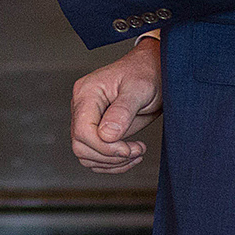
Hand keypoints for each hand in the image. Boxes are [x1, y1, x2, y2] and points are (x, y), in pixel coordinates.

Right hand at [71, 38, 162, 173]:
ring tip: (136, 152)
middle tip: (136, 150)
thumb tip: (107, 135)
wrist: (153, 71)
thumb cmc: (146, 73)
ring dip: (112, 162)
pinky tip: (131, 155)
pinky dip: (113, 163)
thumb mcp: (139, 88)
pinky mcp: (95, 130)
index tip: (129, 149)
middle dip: (110, 156)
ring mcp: (87, 119)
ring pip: (86, 155)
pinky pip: (95, 156)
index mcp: (87, 92)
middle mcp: (82, 106)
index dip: (105, 147)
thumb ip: (123, 111)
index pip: (83, 130)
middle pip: (80, 146)